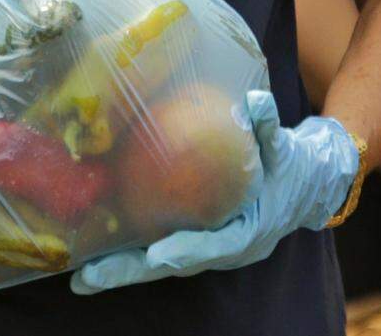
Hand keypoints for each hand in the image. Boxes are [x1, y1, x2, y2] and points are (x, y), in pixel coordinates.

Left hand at [71, 90, 359, 293]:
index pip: (215, 246)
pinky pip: (155, 245)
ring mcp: (204, 249)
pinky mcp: (191, 240)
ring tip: (78, 278)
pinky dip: (127, 249)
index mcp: (248, 235)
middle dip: (130, 273)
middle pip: (172, 267)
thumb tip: (256, 101)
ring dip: (119, 270)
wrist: (303, 189)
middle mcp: (221, 250)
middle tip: (88, 279)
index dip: (186, 251)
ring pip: (157, 265)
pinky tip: (89, 246)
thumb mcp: (286, 149)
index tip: (157, 255)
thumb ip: (268, 130)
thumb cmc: (291, 168)